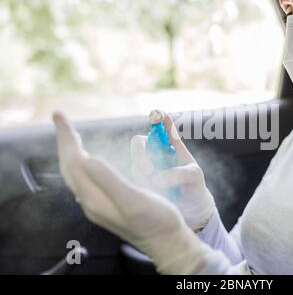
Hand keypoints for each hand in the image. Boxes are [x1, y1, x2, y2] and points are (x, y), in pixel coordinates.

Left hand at [53, 111, 210, 273]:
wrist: (166, 242)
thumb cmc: (156, 221)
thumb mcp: (134, 199)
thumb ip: (109, 179)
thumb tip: (86, 157)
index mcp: (95, 198)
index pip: (73, 161)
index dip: (66, 137)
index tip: (60, 115)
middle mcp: (92, 201)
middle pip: (70, 166)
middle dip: (66, 141)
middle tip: (61, 118)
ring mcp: (99, 204)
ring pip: (77, 173)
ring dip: (73, 151)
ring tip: (73, 136)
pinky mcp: (107, 204)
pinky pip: (87, 178)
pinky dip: (84, 162)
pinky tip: (90, 160)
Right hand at [130, 110, 214, 230]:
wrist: (191, 208)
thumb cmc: (194, 186)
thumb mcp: (194, 176)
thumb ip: (179, 173)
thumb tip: (156, 178)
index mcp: (171, 144)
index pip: (162, 125)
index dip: (158, 117)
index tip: (156, 116)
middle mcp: (156, 152)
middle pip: (138, 143)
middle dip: (140, 154)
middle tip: (148, 169)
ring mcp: (147, 167)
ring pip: (135, 164)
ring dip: (143, 174)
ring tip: (158, 187)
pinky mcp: (141, 182)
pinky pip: (135, 180)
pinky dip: (143, 186)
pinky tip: (155, 193)